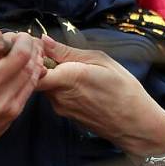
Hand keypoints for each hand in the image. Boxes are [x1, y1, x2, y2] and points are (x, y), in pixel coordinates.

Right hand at [0, 31, 45, 165]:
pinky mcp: (13, 112)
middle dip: (25, 41)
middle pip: (19, 58)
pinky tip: (33, 63)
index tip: (3, 35)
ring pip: (30, 70)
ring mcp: (4, 102)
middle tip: (22, 37)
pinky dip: (35, 71)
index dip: (1, 40)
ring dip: (34, 54)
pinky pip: (31, 86)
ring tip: (30, 47)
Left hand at [36, 35, 164, 157]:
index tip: (37, 45)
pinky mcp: (65, 115)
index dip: (29, 56)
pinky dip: (58, 86)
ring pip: (44, 86)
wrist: (135, 125)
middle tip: (50, 51)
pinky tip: (75, 83)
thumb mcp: (100, 61)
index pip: (31, 68)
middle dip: (38, 63)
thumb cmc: (123, 89)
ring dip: (50, 75)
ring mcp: (60, 108)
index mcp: (67, 78)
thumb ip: (68, 52)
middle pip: (35, 76)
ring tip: (66, 66)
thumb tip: (44, 40)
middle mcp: (58, 96)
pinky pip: (54, 96)